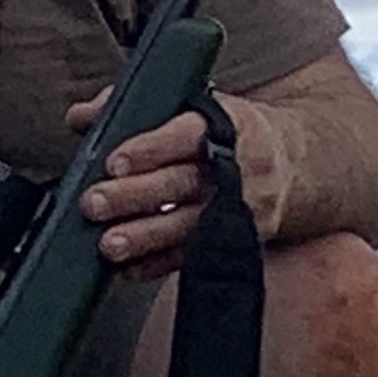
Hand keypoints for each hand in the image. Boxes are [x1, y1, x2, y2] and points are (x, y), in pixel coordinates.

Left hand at [61, 86, 277, 281]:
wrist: (296, 165)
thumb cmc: (228, 133)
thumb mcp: (193, 107)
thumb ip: (134, 107)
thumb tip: (81, 117)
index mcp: (223, 126)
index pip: (185, 135)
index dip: (150, 148)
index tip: (115, 162)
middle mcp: (234, 168)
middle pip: (180, 183)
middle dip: (134, 195)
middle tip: (92, 203)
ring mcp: (238, 208)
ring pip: (187, 225)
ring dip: (146, 236)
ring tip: (109, 244)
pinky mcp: (237, 239)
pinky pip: (195, 256)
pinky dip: (160, 264)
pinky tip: (129, 268)